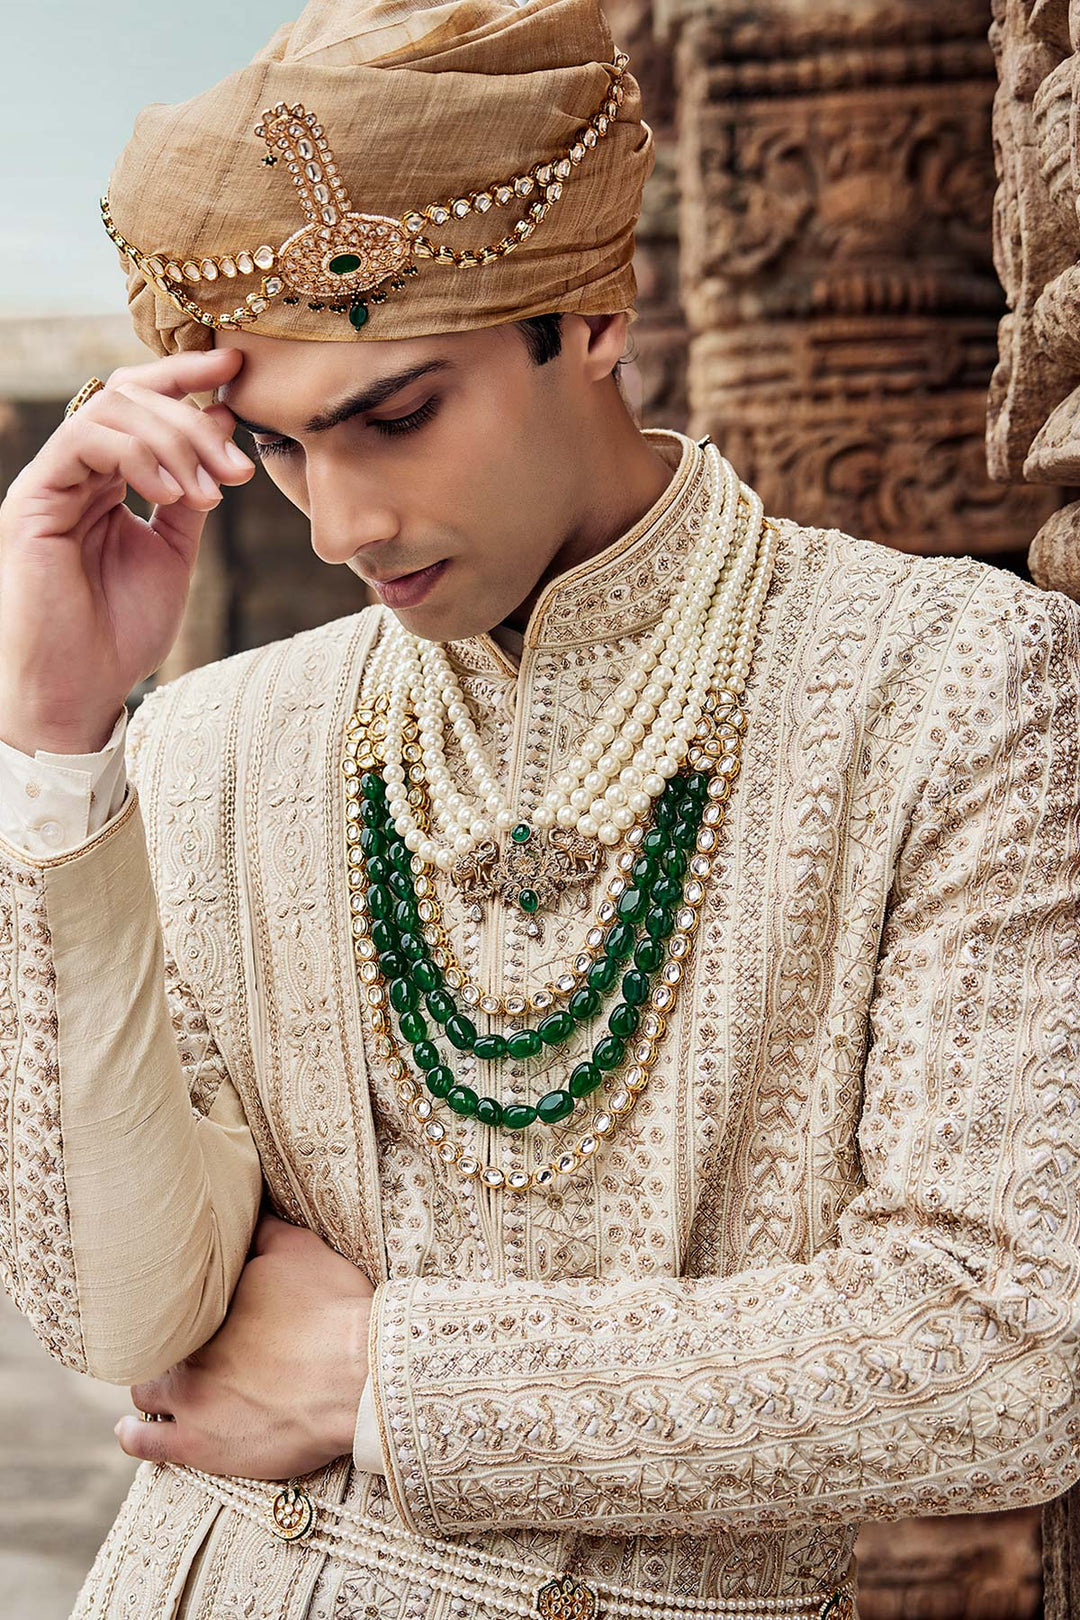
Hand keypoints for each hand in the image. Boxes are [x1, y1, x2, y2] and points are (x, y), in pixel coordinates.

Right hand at [0, 348, 254, 754]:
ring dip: (175, 440)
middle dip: (195, 416)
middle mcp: (77, 471)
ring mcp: (53, 481)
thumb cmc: (121, 632)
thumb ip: (192, 492)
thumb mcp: (175, 552)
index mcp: (109, 478)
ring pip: (111, 409)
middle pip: (132, 396)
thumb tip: (223, 424)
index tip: (240, 375)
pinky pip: (83, 440)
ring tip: (211, 493)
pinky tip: (172, 493)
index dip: (189, 379)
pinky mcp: (33, 497)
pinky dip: (138, 454)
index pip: (144, 405)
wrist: (81, 690)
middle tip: (238, 464)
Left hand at [116, 1214, 374, 1479]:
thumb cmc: (332, 1310)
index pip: (171, 1297)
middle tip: (183, 1342)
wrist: (356, 1376)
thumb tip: (243, 1210)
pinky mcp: (198, 1444)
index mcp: (207, 1301)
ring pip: (145, 1390)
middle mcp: (186, 1348)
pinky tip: (129, 1430)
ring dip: (151, 1385)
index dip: (178, 1300)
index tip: (188, 1302)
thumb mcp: (298, 1248)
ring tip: (160, 1384)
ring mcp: (188, 1398)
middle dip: (165, 1342)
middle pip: (154, 1342)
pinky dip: (134, 1435)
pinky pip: (146, 1442)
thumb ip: (261, 1230)